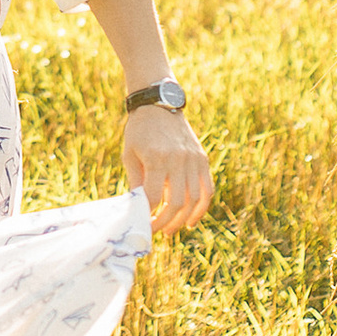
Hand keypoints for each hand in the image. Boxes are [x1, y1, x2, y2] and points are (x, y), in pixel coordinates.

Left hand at [121, 104, 213, 237]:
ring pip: (194, 200)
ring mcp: (193, 159)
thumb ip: (135, 182)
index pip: (154, 197)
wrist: (159, 104)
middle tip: (158, 231)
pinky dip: (201, 208)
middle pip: (176, 203)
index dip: (148, 216)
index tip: (143, 225)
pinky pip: (207, 189)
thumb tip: (138, 210)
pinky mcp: (202, 159)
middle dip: (166, 222)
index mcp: (156, 158)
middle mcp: (178, 159)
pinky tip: (191, 220)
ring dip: (183, 219)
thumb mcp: (129, 154)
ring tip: (172, 229)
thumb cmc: (139, 131)